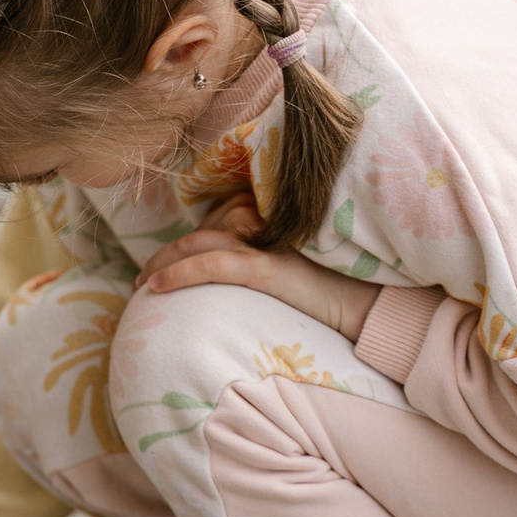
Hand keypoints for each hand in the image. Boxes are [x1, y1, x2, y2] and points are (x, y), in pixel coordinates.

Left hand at [139, 204, 381, 342]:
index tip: (166, 261)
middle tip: (144, 278)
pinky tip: (156, 288)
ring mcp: (267, 239)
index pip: (219, 219)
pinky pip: (212, 265)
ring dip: (164, 264)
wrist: (372, 304)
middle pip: (204, 230)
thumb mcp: (295, 263)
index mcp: (273, 212)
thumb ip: (265, 253)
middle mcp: (268, 216)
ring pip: (200, 244)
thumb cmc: (338, 287)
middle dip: (169, 253)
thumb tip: (234, 263)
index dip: (190, 240)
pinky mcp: (267, 265)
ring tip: (143, 286)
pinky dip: (179, 273)